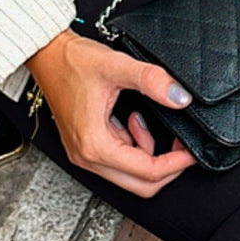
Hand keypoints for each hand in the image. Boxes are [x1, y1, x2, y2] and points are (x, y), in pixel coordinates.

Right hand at [27, 27, 196, 197]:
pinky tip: (132, 121)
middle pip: (140, 185)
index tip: (192, 152)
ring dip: (148, 155)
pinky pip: (119, 162)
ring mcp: (84, 155)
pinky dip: (134, 147)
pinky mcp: (85, 147)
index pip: (147, 172)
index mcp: (95, 145)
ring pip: (130, 176)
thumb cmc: (72, 62)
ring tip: (145, 121)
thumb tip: (180, 97)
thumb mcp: (117, 66)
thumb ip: (151, 80)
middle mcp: (87, 157)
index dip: (176, 164)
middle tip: (181, 145)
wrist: (47, 55)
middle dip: (167, 167)